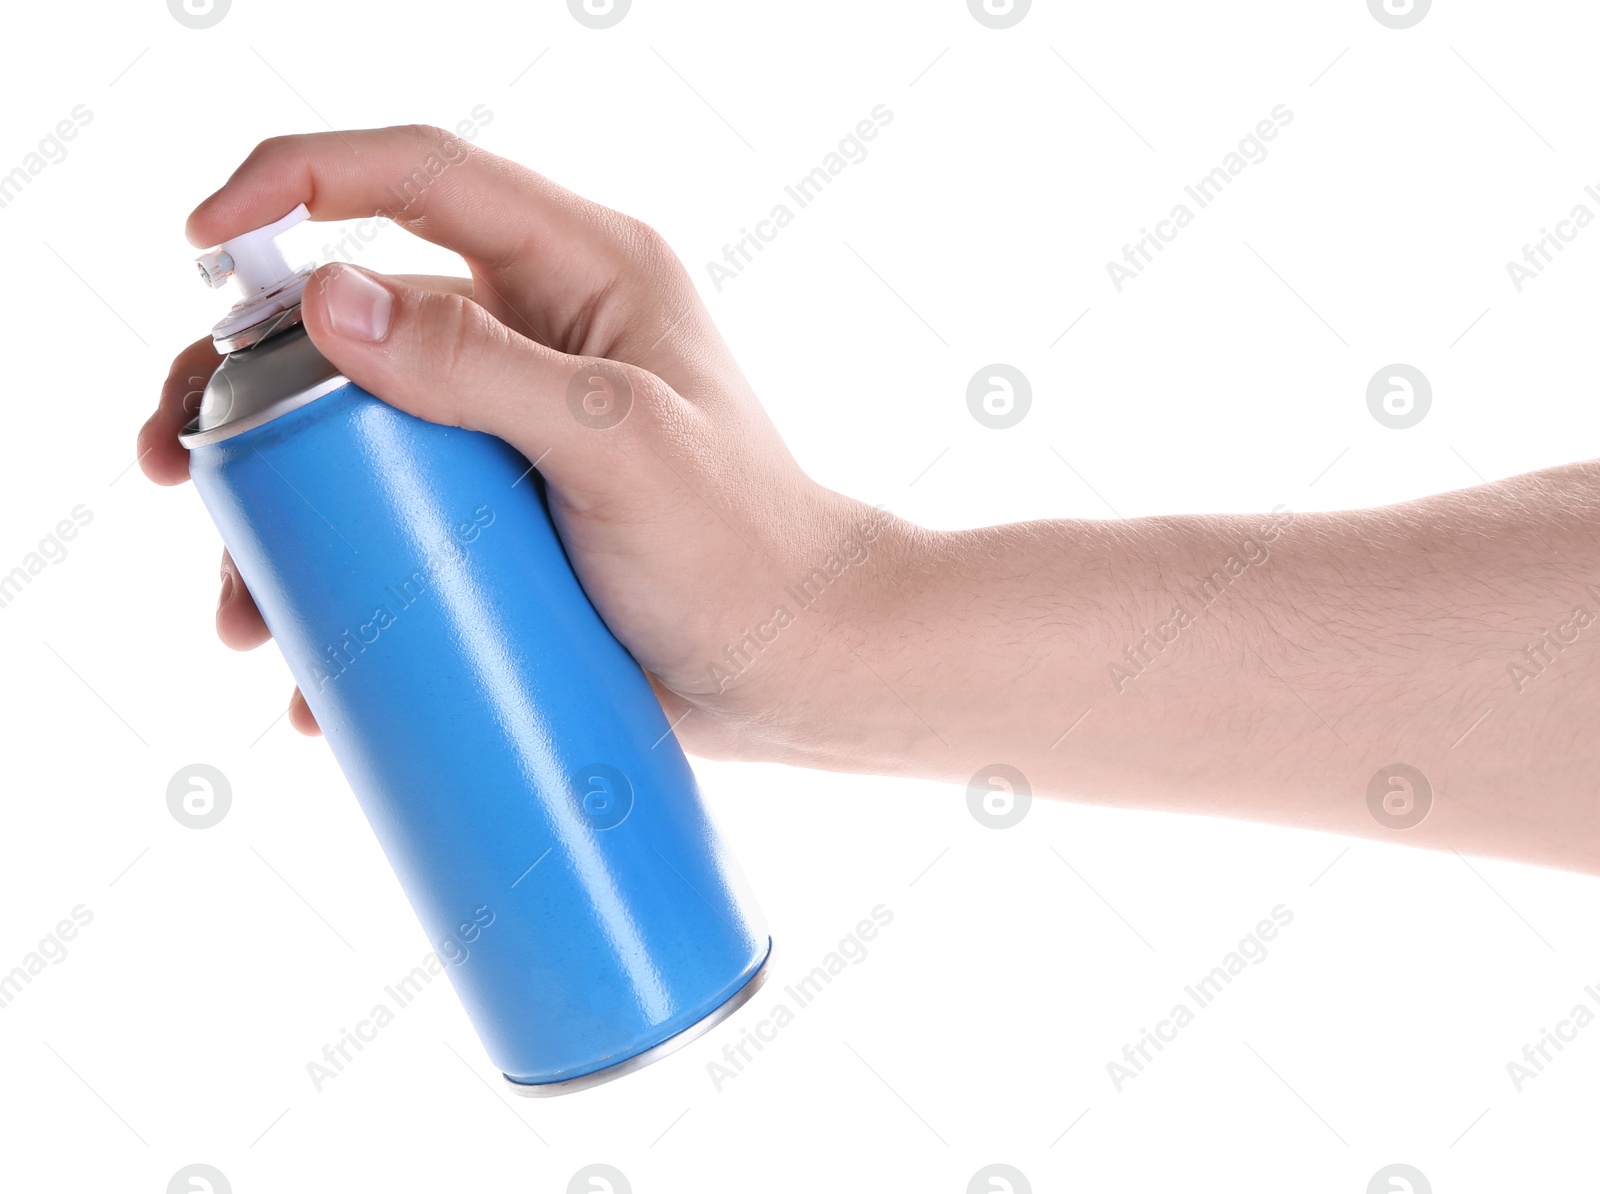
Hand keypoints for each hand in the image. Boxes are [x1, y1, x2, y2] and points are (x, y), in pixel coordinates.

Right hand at [139, 125, 912, 763]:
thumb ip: (484, 366)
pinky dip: (332, 567)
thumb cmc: (743, 548)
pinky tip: (303, 650)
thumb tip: (326, 299)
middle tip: (173, 457)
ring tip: (241, 608)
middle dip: (242, 376)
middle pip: (352, 308)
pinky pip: (388, 510)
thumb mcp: (619, 445)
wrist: (795, 665)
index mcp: (582, 270)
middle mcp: (536, 330)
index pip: (419, 174)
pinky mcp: (499, 508)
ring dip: (270, 497)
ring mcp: (510, 423)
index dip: (297, 179)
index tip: (202, 233)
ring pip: (353, 422)